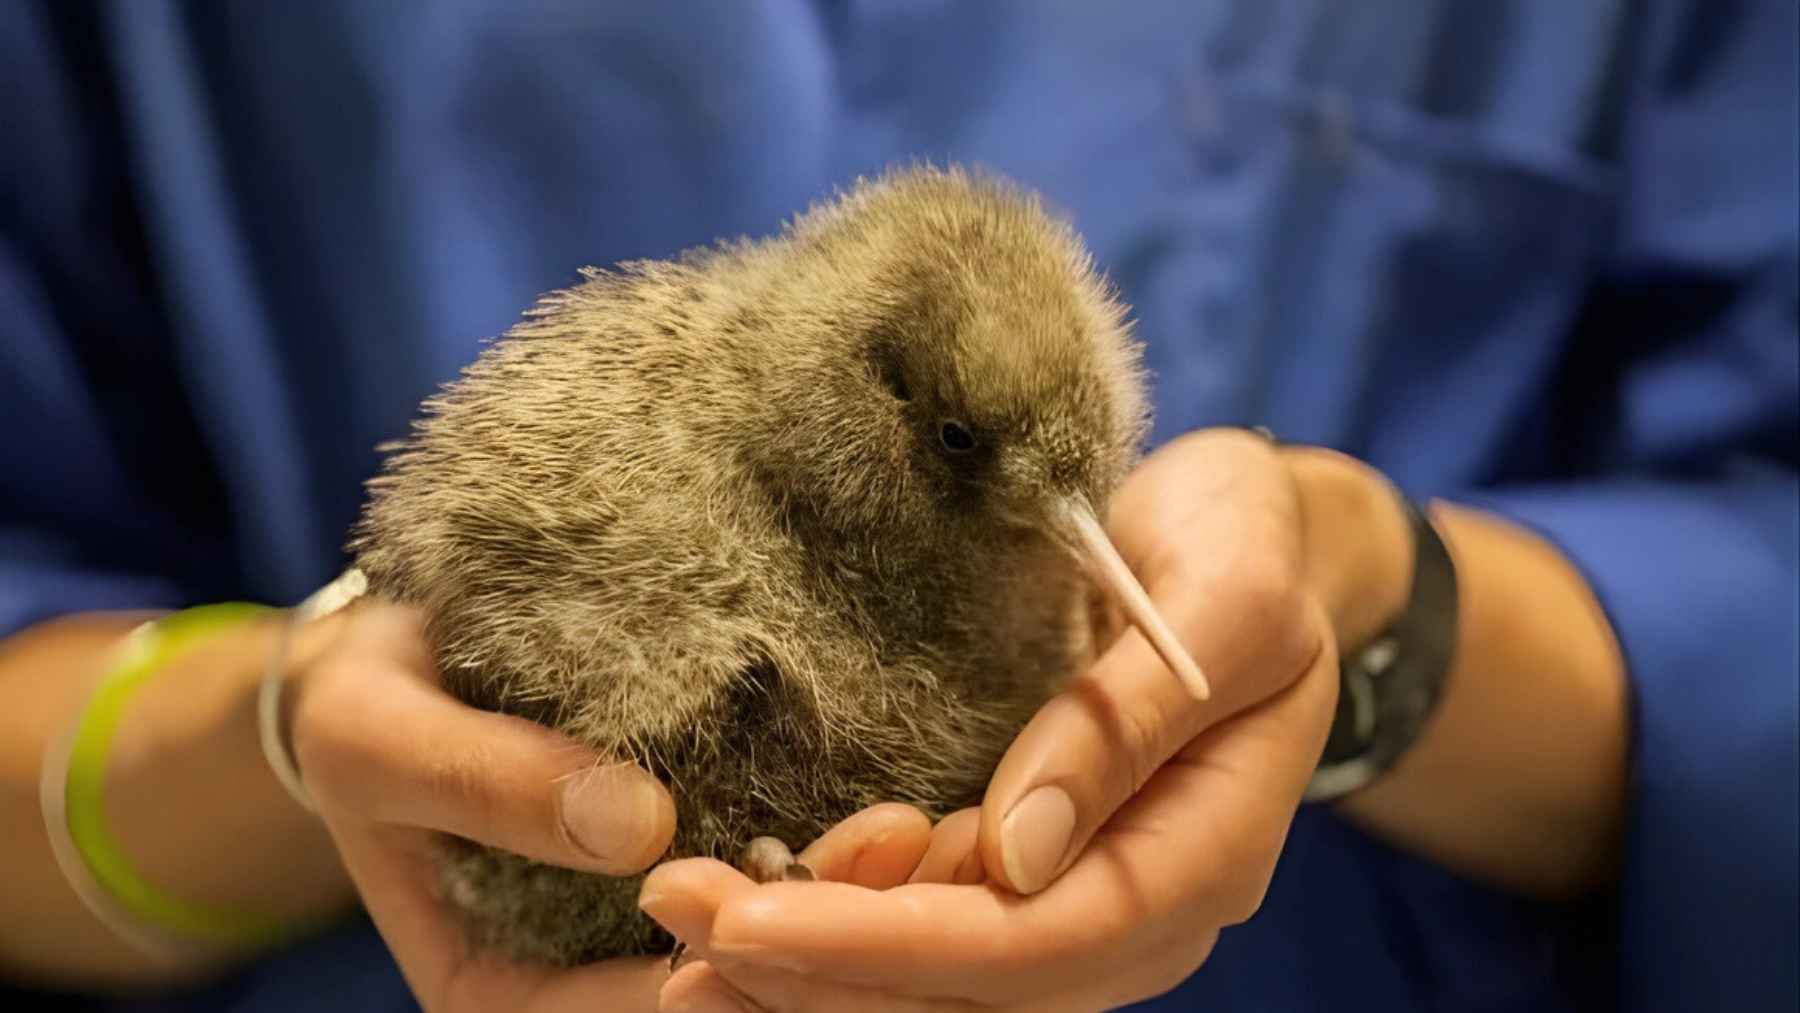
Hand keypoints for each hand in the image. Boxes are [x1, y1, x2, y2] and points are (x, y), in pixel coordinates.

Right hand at [289, 604, 951, 1012]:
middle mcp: (597, 988)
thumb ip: (487, 781)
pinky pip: (797, 895)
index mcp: (508, 998)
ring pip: (792, 963)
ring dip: (879, 912)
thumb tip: (638, 827)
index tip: (814, 884)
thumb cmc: (363, 706)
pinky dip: (868, 871)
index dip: (737, 972)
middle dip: (840, 948)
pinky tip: (940, 812)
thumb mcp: (379, 738)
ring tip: (958, 830)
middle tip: (925, 845)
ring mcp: (657, 939)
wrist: (390, 667)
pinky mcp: (705, 870)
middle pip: (740, 1002)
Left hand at [643, 429, 1381, 1010]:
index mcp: (1202, 857)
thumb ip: (1130, 719)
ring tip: (681, 921)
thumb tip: (1014, 854)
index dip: (891, 946)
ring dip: (807, 963)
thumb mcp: (1229, 599)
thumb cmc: (1248, 546)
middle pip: (971, 990)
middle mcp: (1142, 905)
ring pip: (940, 980)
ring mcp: (1085, 893)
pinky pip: (932, 926)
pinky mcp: (1031, 864)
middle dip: (815, 968)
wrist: (1255, 536)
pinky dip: (836, 923)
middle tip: (676, 918)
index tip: (753, 918)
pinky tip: (748, 895)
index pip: (1035, 944)